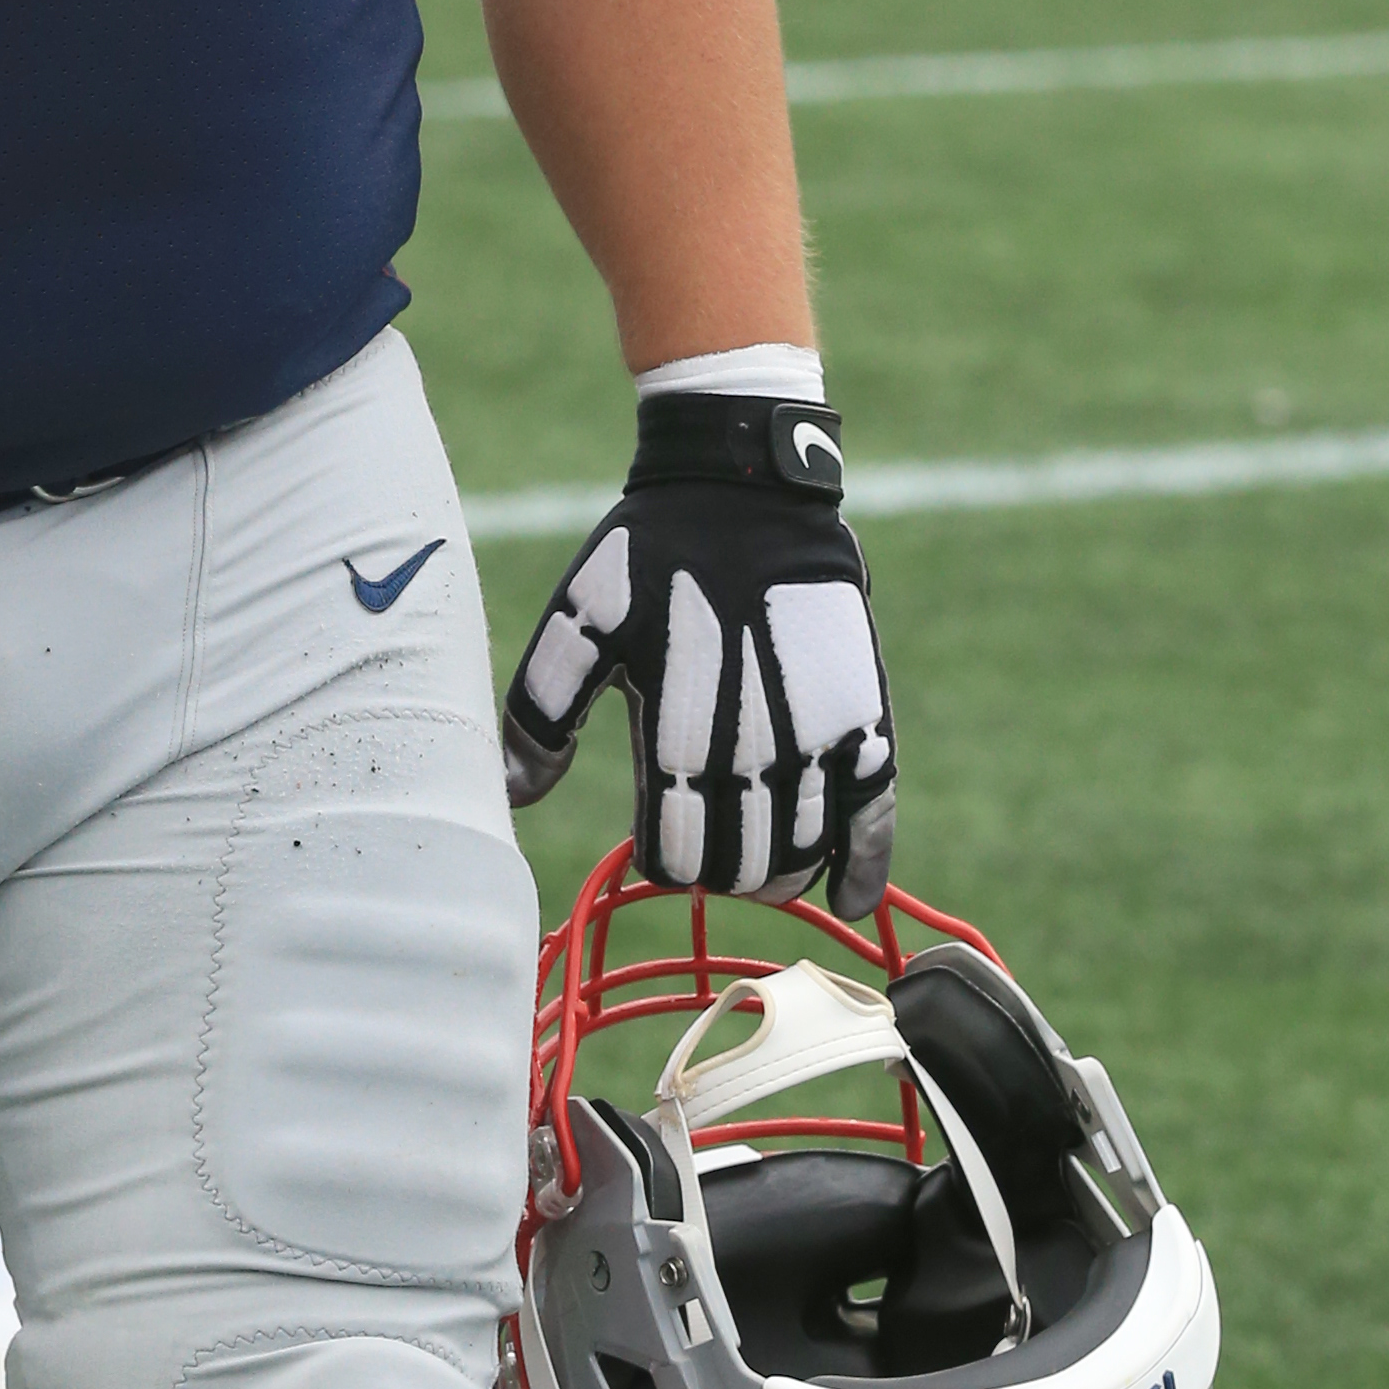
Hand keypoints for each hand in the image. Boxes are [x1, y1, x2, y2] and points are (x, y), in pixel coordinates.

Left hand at [502, 395, 895, 913]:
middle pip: (739, 871)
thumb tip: (512, 796)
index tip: (651, 832)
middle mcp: (754, 753)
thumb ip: (541, 713)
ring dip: (773, 871)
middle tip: (698, 830)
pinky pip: (877, 821)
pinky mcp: (866, 719)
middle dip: (714, 868)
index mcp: (678, 736)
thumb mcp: (579, 621)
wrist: (745, 488)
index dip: (660, 859)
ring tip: (750, 844)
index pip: (675, 860)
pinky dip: (863, 872)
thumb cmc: (649, 555)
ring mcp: (820, 741)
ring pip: (801, 859)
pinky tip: (845, 900)